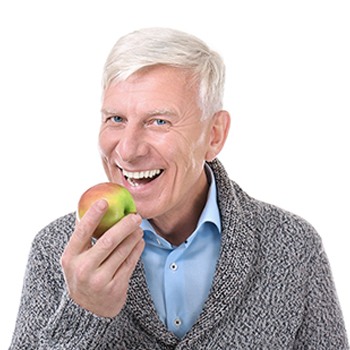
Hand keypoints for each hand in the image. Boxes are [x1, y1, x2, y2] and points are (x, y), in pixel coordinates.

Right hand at [61, 199, 144, 317]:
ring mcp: (100, 281)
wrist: (87, 308)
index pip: (82, 232)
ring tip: (139, 228)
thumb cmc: (82, 273)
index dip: (93, 215)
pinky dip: (137, 250)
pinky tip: (140, 242)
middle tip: (135, 216)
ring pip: (122, 252)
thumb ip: (82, 236)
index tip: (104, 201)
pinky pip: (130, 263)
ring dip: (133, 237)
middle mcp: (83, 269)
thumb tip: (93, 206)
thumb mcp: (75, 258)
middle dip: (124, 226)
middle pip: (108, 241)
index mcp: (70, 257)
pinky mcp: (115, 288)